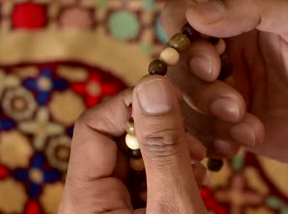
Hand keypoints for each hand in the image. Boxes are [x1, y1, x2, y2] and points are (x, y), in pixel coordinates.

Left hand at [59, 76, 207, 212]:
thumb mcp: (173, 204)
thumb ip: (163, 148)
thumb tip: (153, 85)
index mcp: (86, 201)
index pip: (92, 126)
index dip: (131, 105)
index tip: (173, 98)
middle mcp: (93, 200)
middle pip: (118, 139)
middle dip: (161, 132)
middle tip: (196, 144)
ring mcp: (115, 205)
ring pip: (138, 155)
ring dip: (173, 151)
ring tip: (201, 162)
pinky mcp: (136, 209)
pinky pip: (150, 175)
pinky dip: (175, 170)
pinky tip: (197, 178)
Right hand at [161, 0, 287, 170]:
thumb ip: (255, 3)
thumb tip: (196, 12)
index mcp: (241, 15)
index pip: (182, 14)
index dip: (185, 39)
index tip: (213, 63)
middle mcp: (228, 49)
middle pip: (177, 63)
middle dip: (201, 88)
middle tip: (235, 104)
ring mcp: (226, 87)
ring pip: (184, 99)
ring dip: (210, 118)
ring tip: (250, 126)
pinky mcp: (230, 122)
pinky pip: (198, 130)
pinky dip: (212, 140)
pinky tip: (243, 141)